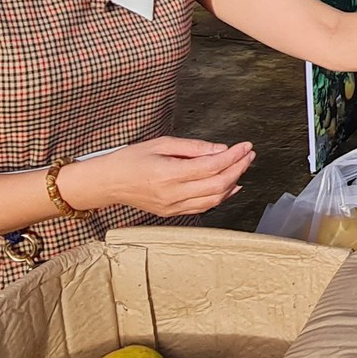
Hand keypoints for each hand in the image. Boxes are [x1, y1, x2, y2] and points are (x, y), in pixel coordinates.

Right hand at [58, 137, 256, 217]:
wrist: (108, 183)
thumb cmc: (130, 159)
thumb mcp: (160, 144)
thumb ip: (193, 147)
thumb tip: (220, 149)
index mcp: (168, 174)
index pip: (211, 166)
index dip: (233, 156)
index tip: (245, 146)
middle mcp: (173, 194)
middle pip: (217, 185)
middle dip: (238, 168)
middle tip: (249, 154)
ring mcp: (173, 207)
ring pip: (214, 199)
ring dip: (233, 183)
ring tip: (242, 166)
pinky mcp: (173, 213)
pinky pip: (203, 207)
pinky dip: (221, 196)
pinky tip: (231, 186)